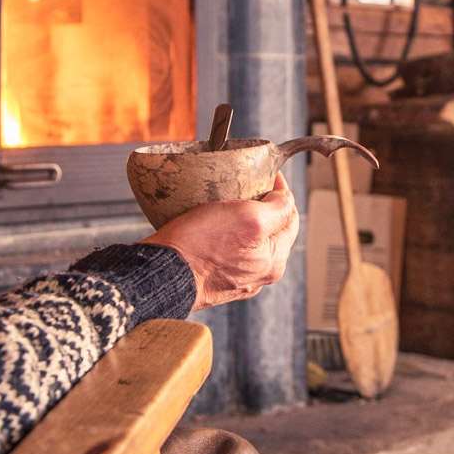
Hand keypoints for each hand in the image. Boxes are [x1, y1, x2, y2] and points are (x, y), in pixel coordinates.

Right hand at [143, 173, 300, 310]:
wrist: (163, 273)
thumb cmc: (202, 244)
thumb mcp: (248, 218)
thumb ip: (278, 209)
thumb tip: (287, 200)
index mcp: (274, 260)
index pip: (290, 218)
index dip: (281, 192)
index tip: (268, 174)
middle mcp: (259, 274)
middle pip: (271, 231)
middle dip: (263, 207)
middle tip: (247, 186)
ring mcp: (237, 279)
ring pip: (248, 240)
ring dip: (242, 220)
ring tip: (227, 202)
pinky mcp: (215, 279)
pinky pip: (227, 250)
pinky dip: (224, 235)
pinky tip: (211, 225)